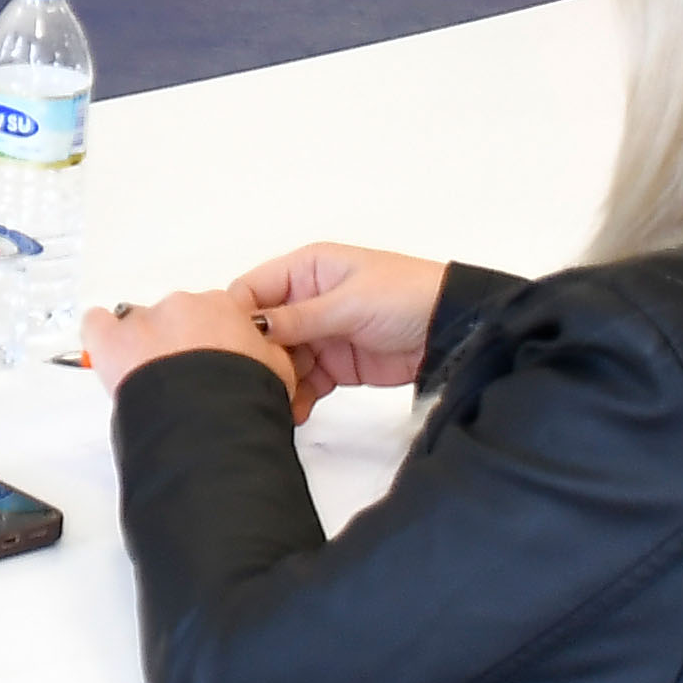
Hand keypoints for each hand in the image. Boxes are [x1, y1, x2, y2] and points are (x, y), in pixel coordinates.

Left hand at [83, 287, 295, 402]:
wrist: (211, 418)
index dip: (213, 340)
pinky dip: (100, 337)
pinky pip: (97, 324)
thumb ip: (266, 354)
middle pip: (177, 318)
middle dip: (179, 344)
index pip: (216, 314)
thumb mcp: (277, 372)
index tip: (212, 360)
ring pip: (139, 324)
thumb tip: (263, 356)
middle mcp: (184, 306)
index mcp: (224, 307)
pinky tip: (107, 355)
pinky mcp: (113, 339)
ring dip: (144, 346)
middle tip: (184, 379)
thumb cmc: (244, 397)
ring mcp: (146, 320)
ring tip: (150, 380)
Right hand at [229, 239, 451, 413]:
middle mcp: (307, 300)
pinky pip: (306, 382)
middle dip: (256, 356)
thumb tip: (251, 328)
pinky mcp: (337, 365)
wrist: (454, 331)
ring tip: (272, 403)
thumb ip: (298, 318)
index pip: (253, 289)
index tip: (228, 347)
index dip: (236, 316)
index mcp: (307, 270)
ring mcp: (322, 334)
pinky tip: (294, 413)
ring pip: (282, 360)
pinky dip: (298, 398)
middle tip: (250, 382)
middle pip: (264, 330)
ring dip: (276, 381)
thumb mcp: (349, 303)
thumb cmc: (405, 297)